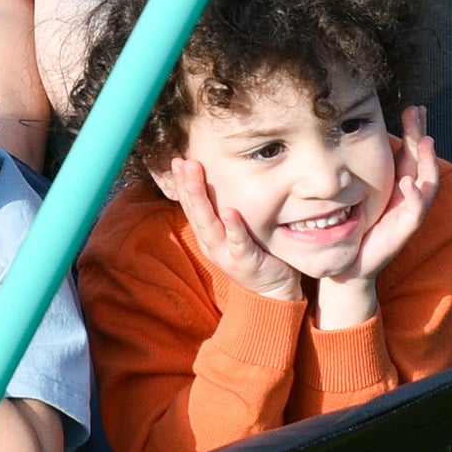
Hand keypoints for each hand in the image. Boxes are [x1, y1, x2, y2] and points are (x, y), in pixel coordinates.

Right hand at [172, 156, 302, 301]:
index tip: (178, 161)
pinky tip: (229, 211)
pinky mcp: (245, 263)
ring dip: (201, 200)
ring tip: (196, 178)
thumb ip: (224, 210)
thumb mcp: (234, 230)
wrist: (273, 290)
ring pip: (209, 225)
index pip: (190, 205)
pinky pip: (238, 243)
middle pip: (196, 212)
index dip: (183, 183)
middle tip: (184, 162)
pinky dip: (233, 228)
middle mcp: (211, 243)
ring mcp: (226, 254)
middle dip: (188, 186)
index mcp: (207, 234)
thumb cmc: (254, 253)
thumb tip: (220, 181)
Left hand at [344, 107, 439, 282]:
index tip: (415, 108)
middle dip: (421, 136)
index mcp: (396, 185)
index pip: (409, 153)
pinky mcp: (402, 232)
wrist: (347, 262)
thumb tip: (344, 138)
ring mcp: (407, 213)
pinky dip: (414, 197)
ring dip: (426, 162)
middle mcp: (406, 196)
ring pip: (425, 183)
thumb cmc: (352, 226)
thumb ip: (355, 169)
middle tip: (419, 113)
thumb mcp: (354, 192)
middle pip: (420, 161)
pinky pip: (414, 212)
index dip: (414, 131)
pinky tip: (409, 183)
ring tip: (425, 142)